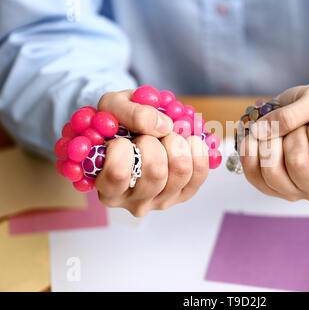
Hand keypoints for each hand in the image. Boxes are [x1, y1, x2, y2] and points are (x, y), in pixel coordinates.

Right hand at [94, 90, 209, 216]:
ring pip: (181, 170)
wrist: (135, 128)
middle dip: (154, 140)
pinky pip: (200, 172)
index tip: (122, 137)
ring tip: (166, 134)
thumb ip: (130, 113)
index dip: (124, 147)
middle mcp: (133, 202)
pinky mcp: (184, 194)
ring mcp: (161, 201)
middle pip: (155, 172)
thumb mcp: (112, 106)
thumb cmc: (117, 122)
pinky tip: (185, 140)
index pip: (118, 173)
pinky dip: (197, 148)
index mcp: (106, 188)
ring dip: (177, 142)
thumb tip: (164, 126)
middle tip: (147, 133)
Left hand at [240, 86, 308, 202]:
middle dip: (293, 133)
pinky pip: (250, 170)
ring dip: (271, 141)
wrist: (295, 117)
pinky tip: (258, 137)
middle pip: (297, 162)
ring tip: (279, 133)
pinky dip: (250, 146)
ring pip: (271, 169)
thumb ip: (295, 112)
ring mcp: (290, 193)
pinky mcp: (267, 189)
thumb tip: (261, 130)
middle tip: (298, 127)